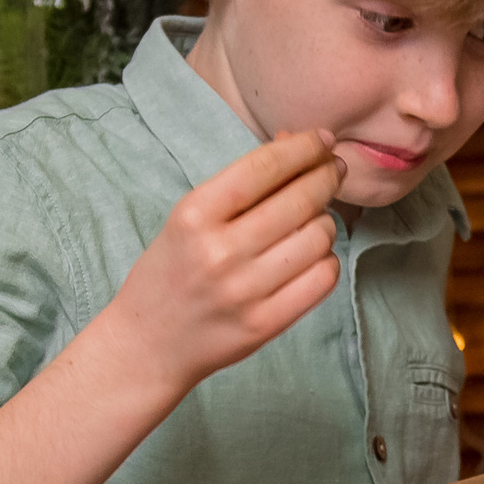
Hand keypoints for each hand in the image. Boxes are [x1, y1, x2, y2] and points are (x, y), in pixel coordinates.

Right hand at [100, 131, 344, 401]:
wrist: (148, 344)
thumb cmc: (172, 270)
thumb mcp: (189, 218)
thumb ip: (241, 182)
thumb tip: (297, 142)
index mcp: (194, 215)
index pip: (263, 167)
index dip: (303, 148)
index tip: (322, 140)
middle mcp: (219, 251)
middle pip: (300, 199)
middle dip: (327, 176)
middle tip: (335, 169)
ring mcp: (244, 291)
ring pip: (319, 237)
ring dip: (325, 221)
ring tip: (313, 221)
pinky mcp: (265, 324)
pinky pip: (322, 279)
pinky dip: (326, 260)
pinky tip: (313, 256)